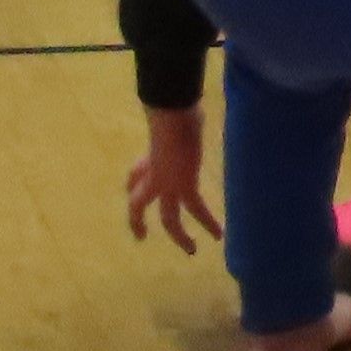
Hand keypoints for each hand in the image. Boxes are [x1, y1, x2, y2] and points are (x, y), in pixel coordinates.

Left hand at [127, 108, 218, 252]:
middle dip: (137, 221)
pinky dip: (209, 224)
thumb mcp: (166, 115)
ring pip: (169, 219)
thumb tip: (177, 100)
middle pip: (138, 203)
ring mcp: (167, 184)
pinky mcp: (185, 188)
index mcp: (147, 156)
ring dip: (180, 236)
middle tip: (140, 236)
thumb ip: (170, 115)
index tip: (132, 188)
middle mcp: (152, 173)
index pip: (135, 175)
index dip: (133, 182)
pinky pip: (198, 212)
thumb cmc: (172, 108)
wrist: (172, 115)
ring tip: (191, 250)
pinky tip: (219, 235)